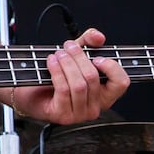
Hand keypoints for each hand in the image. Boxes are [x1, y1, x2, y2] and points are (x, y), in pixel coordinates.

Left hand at [10, 28, 128, 124]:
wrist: (31, 92)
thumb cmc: (57, 75)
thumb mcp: (76, 55)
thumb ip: (89, 42)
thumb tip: (98, 37)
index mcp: (105, 94)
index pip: (121, 83)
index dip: (111, 67)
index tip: (96, 57)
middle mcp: (95, 107)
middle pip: (93, 78)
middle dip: (79, 57)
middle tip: (68, 47)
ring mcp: (80, 114)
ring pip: (78, 84)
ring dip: (66, 64)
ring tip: (58, 54)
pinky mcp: (63, 116)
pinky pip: (64, 90)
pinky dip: (57, 72)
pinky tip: (51, 62)